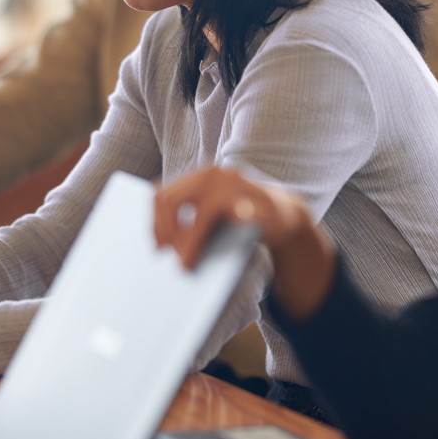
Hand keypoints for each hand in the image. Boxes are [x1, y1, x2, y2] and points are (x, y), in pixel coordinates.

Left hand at [153, 167, 336, 320]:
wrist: (283, 215)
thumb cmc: (239, 218)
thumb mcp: (210, 211)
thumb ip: (187, 214)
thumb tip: (154, 243)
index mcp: (199, 176)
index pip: (163, 195)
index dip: (155, 223)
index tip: (157, 249)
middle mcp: (215, 174)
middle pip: (173, 201)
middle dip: (167, 232)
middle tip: (167, 258)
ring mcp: (238, 185)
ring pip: (202, 213)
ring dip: (191, 241)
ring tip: (186, 264)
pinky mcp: (258, 201)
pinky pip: (243, 213)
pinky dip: (239, 217)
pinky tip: (236, 222)